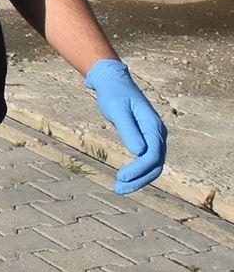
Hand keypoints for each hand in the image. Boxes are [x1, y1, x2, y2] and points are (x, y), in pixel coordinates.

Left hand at [85, 59, 166, 194]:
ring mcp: (153, 136)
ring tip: (119, 188)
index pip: (153, 155)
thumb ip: (129, 130)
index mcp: (153, 125)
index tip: (121, 177)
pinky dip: (138, 172)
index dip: (139, 169)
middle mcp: (158, 133)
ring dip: (138, 179)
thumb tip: (139, 152)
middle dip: (139, 179)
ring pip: (153, 165)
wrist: (113, 82)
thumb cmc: (114, 94)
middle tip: (118, 189)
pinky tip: (125, 179)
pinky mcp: (145, 138)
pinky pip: (147, 160)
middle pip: (156, 164)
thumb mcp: (118, 111)